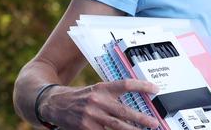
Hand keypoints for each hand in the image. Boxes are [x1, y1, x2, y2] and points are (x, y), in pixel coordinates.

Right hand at [40, 79, 159, 129]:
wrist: (54, 103)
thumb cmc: (81, 97)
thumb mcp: (97, 90)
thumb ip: (114, 95)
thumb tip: (136, 102)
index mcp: (102, 88)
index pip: (125, 84)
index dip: (142, 86)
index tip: (156, 89)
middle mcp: (97, 101)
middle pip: (123, 111)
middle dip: (141, 118)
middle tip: (154, 122)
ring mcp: (90, 116)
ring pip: (116, 126)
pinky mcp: (85, 128)